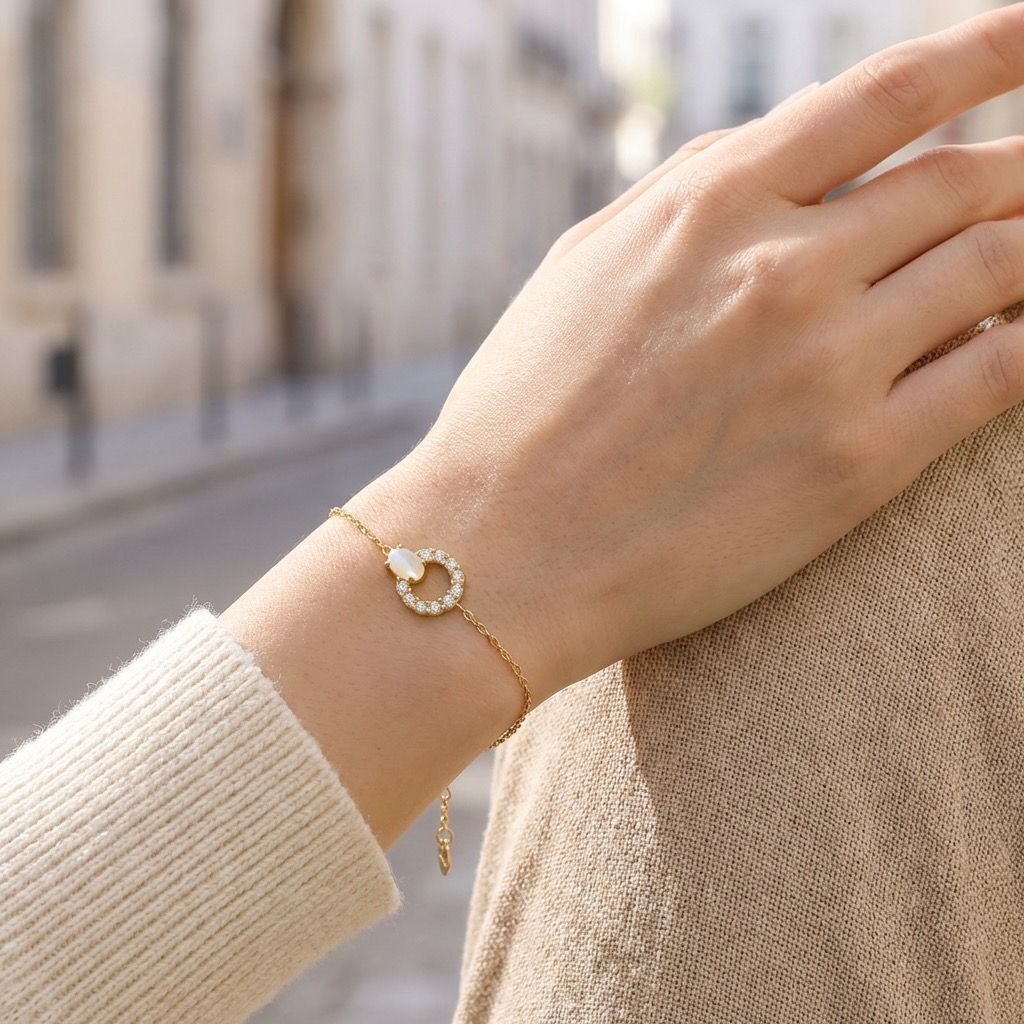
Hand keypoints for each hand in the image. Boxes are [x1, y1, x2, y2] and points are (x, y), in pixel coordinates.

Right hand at [355, 4, 1023, 703]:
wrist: (503, 551)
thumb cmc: (524, 410)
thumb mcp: (585, 265)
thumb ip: (686, 194)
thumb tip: (777, 150)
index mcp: (710, 204)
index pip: (886, 96)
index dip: (985, 48)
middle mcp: (785, 267)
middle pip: (962, 182)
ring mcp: (830, 364)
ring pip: (999, 269)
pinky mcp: (860, 463)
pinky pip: (997, 377)